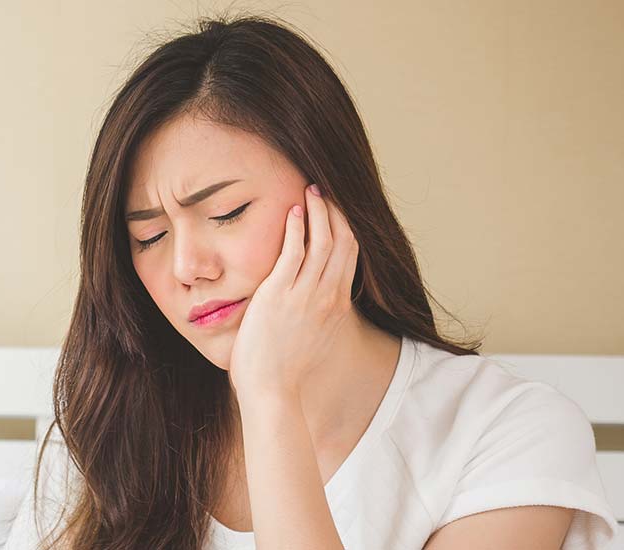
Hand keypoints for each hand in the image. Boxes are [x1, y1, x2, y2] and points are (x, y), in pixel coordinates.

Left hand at [227, 184, 360, 398]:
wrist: (273, 390)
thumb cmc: (285, 370)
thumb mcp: (312, 337)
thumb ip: (317, 316)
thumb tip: (313, 305)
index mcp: (336, 305)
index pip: (349, 255)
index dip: (344, 227)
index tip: (335, 210)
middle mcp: (326, 296)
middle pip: (342, 242)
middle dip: (334, 212)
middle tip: (324, 191)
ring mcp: (304, 295)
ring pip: (321, 242)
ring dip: (317, 212)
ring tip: (309, 191)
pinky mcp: (279, 295)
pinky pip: (293, 253)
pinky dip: (295, 229)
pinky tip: (291, 211)